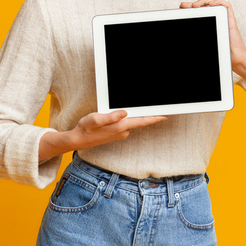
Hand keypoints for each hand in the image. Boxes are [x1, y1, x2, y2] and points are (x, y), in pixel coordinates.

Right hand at [39, 111, 166, 161]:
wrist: (79, 140)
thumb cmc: (86, 128)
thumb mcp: (96, 118)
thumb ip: (111, 116)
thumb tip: (124, 112)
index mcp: (120, 126)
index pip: (142, 121)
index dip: (155, 118)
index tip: (166, 115)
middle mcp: (123, 131)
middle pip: (140, 120)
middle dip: (148, 113)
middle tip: (158, 106)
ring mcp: (121, 132)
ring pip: (132, 121)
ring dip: (136, 115)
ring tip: (141, 105)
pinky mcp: (117, 132)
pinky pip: (126, 123)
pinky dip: (129, 118)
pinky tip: (125, 112)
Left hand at [180, 0, 245, 66]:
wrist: (235, 58)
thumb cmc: (221, 51)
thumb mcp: (206, 40)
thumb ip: (200, 30)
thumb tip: (185, 26)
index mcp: (211, 21)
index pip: (201, 9)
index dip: (191, 6)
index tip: (181, 6)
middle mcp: (218, 18)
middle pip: (206, 4)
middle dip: (194, 3)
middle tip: (185, 6)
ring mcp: (224, 18)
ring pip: (216, 2)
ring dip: (204, 0)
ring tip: (196, 5)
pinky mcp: (231, 19)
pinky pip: (227, 6)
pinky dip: (218, 2)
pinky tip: (210, 4)